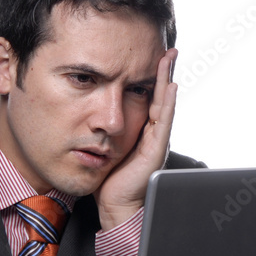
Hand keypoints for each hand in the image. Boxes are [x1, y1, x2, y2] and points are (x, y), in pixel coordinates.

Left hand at [94, 47, 177, 229]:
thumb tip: (85, 115)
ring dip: (167, 78)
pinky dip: (167, 102)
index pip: (146, 96)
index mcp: (139, 130)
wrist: (116, 207)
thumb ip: (99, 131)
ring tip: (169, 56)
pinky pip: (162, 121)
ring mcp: (155, 140)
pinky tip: (170, 85)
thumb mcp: (101, 148)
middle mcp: (151, 133)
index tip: (149, 53)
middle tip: (168, 47)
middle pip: (158, 95)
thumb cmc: (108, 181)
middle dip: (163, 71)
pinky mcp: (155, 150)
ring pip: (163, 103)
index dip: (149, 75)